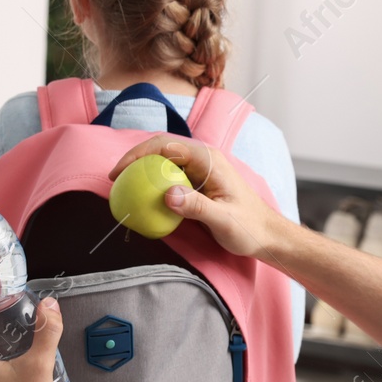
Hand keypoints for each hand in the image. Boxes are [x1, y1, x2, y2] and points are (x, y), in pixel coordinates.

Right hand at [110, 136, 287, 260]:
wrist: (267, 235)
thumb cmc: (250, 228)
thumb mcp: (224, 221)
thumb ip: (197, 207)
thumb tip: (167, 195)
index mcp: (208, 160)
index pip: (165, 147)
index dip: (138, 155)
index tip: (119, 172)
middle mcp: (202, 160)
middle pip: (160, 150)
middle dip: (134, 161)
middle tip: (114, 181)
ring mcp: (199, 171)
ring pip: (163, 163)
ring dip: (142, 172)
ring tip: (122, 189)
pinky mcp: (197, 184)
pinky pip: (169, 178)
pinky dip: (152, 185)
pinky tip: (141, 200)